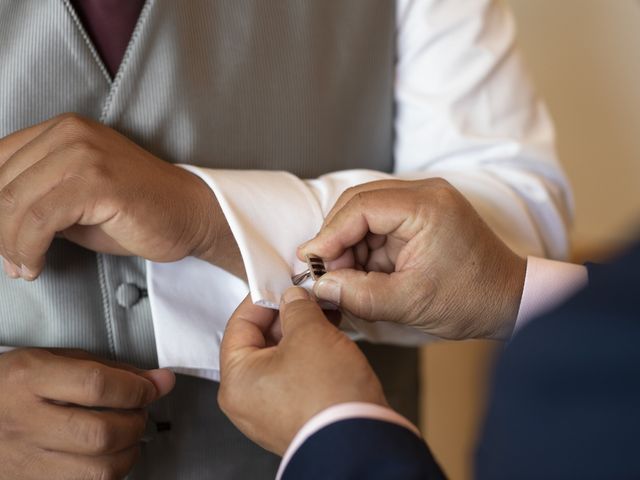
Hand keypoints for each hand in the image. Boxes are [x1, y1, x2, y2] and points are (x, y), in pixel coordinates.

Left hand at [0, 113, 243, 280]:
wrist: (189, 214)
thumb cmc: (137, 211)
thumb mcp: (75, 198)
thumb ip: (36, 199)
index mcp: (62, 130)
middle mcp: (70, 133)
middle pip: (1, 184)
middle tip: (8, 261)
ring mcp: (85, 154)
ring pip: (14, 203)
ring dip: (10, 245)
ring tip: (21, 267)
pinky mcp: (98, 181)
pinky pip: (40, 219)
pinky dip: (29, 249)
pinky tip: (35, 265)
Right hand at [0, 348, 174, 479]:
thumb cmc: (15, 385)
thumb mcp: (56, 360)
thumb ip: (112, 369)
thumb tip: (160, 381)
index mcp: (30, 378)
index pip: (97, 386)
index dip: (137, 388)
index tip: (153, 386)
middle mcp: (24, 422)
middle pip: (101, 434)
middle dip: (136, 423)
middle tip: (138, 412)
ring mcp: (24, 461)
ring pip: (98, 471)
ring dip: (128, 454)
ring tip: (125, 436)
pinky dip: (108, 473)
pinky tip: (105, 456)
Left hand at [218, 288, 386, 454]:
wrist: (361, 441)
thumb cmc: (328, 395)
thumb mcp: (309, 333)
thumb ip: (296, 307)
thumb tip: (293, 298)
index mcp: (236, 379)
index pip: (240, 324)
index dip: (263, 297)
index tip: (281, 282)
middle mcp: (247, 400)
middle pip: (260, 342)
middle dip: (288, 315)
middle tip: (308, 296)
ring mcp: (270, 412)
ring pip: (281, 358)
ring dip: (302, 333)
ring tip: (324, 314)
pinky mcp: (295, 417)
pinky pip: (296, 376)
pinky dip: (310, 355)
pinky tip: (330, 338)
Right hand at [298, 179, 526, 339]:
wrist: (511, 300)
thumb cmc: (472, 299)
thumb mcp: (410, 302)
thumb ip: (359, 295)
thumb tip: (321, 287)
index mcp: (426, 205)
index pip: (361, 207)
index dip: (329, 234)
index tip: (309, 260)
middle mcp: (425, 194)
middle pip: (359, 203)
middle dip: (336, 238)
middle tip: (323, 271)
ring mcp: (423, 203)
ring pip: (365, 214)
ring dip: (349, 245)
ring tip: (343, 278)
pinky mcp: (421, 217)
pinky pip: (379, 226)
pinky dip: (364, 249)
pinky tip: (360, 273)